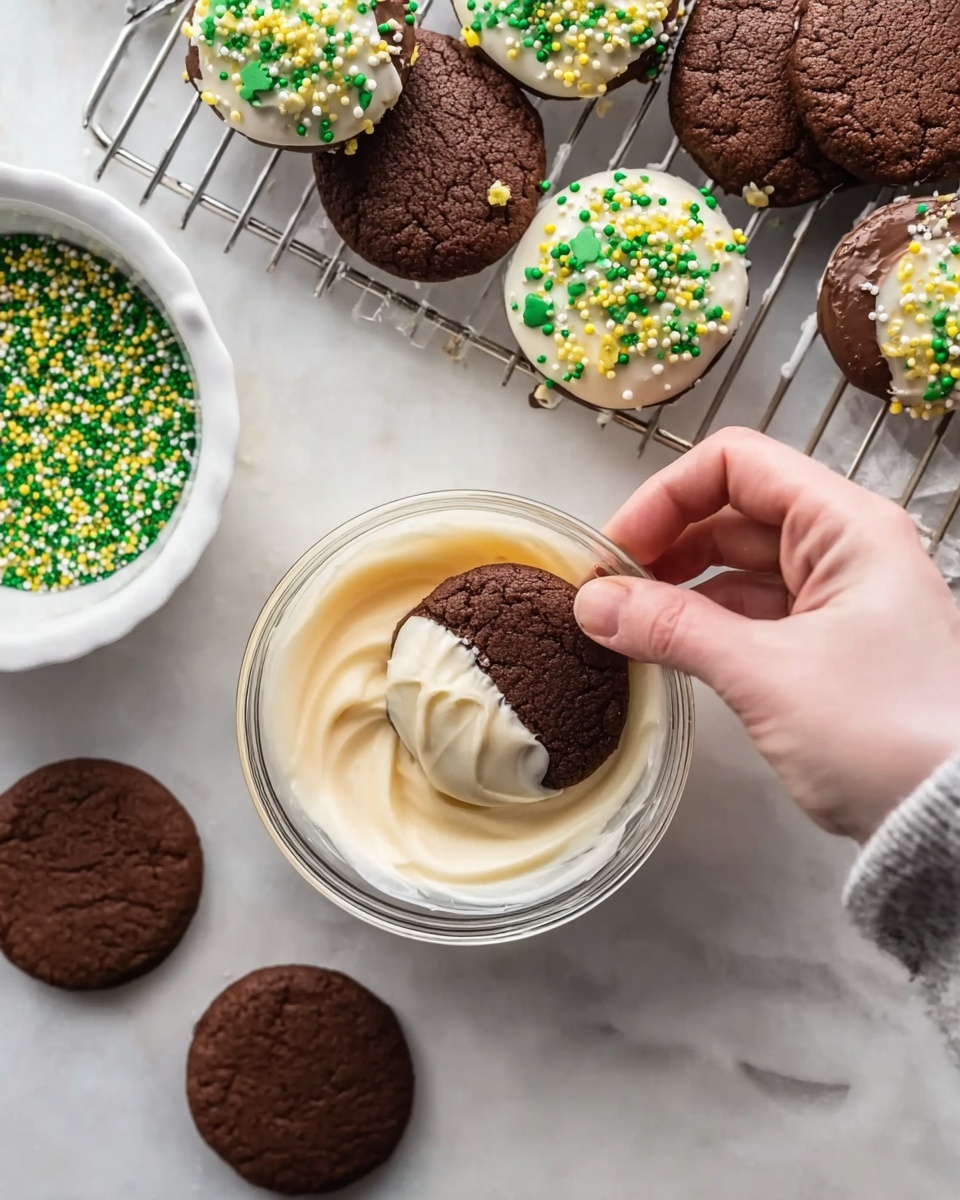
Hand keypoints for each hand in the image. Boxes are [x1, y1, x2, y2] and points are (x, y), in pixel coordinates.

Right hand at [575, 427, 959, 843]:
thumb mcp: (764, 674)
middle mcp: (847, 548)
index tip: (618, 548)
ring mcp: (841, 597)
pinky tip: (669, 646)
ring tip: (628, 622)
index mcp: (846, 526)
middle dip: (667, 542)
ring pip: (741, 564)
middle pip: (735, 511)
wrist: (952, 819)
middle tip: (610, 589)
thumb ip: (672, 628)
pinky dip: (707, 622)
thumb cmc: (882, 732)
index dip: (666, 496)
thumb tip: (592, 603)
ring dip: (681, 585)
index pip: (737, 464)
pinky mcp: (832, 644)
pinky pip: (755, 611)